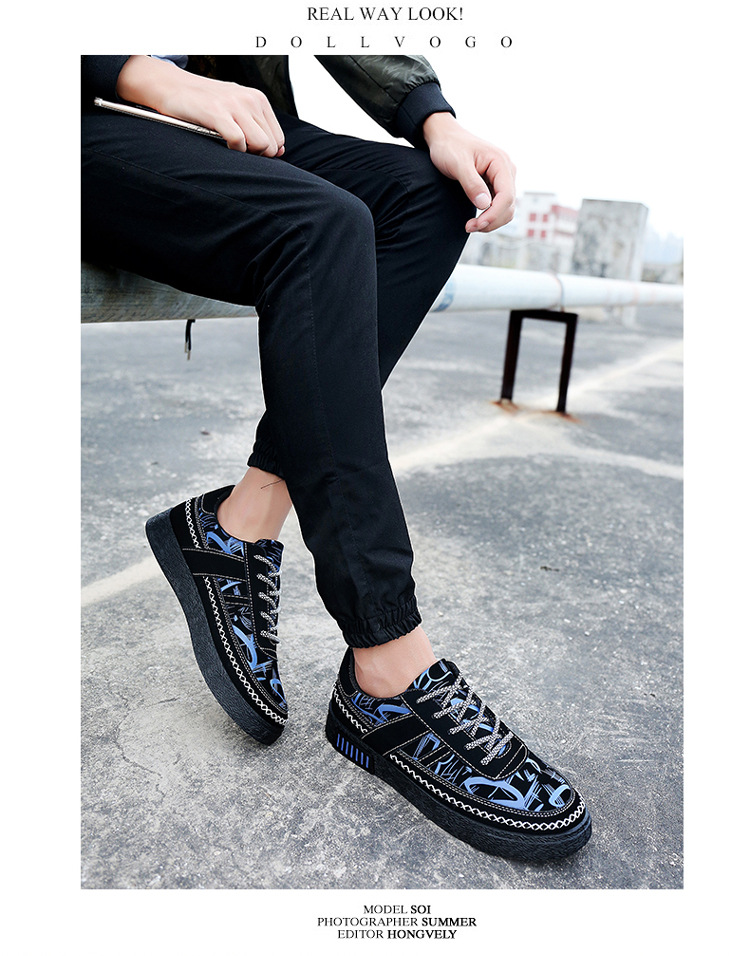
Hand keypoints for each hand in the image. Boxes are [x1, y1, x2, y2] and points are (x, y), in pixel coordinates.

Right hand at [116, 56, 284, 156]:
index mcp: (258, 99)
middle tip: (239, 149)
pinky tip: (223, 144)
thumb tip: (278, 152)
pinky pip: (239, 142)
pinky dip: (234, 150)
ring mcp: (235, 106)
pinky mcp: (218, 113)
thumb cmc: (204, 102)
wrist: (172, 86)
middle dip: (258, 155)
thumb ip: (258, 127)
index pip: (278, 138)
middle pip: (271, 145)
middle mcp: (250, 100)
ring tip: (232, 146)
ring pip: (261, 144)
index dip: (266, 151)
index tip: (250, 150)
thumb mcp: (237, 108)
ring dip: (248, 153)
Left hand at [422, 112, 515, 231]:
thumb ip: (471, 183)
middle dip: (491, 221)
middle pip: (509, 206)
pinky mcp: (495, 185)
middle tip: (469, 227)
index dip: (493, 215)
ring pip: (506, 209)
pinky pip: (498, 206)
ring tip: (470, 225)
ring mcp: (502, 178)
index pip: (506, 196)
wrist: (444, 137)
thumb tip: (484, 205)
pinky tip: (474, 220)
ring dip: (491, 221)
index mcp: (500, 162)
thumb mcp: (457, 163)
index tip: (475, 225)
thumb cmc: (449, 147)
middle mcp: (506, 171)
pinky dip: (489, 216)